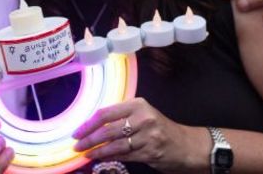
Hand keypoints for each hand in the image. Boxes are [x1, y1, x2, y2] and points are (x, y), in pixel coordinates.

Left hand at [71, 98, 205, 172]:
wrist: (186, 145)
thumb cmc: (160, 128)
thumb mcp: (142, 114)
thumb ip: (121, 116)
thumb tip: (92, 125)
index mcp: (138, 104)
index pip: (106, 113)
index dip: (89, 123)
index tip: (76, 131)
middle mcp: (143, 118)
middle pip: (108, 130)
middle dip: (89, 139)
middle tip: (76, 145)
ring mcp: (147, 136)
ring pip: (115, 145)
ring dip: (97, 151)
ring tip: (85, 153)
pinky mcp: (150, 152)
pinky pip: (123, 156)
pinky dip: (109, 157)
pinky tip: (100, 158)